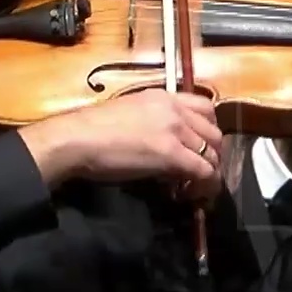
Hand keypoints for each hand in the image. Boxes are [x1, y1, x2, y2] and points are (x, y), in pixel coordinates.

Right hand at [20, 90, 222, 191]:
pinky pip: (203, 171)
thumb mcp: (128, 114)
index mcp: (163, 97)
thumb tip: (158, 144)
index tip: (200, 147)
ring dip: (209, 172)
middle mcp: (174, 109)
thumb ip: (151, 122)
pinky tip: (194, 194)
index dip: (208, 131)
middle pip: (214, 132)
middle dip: (213, 155)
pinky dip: (205, 185)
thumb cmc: (91, 129)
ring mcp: (175, 130)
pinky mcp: (171, 154)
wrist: (77, 139)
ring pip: (213, 153)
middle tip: (200, 173)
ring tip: (195, 187)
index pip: (206, 108)